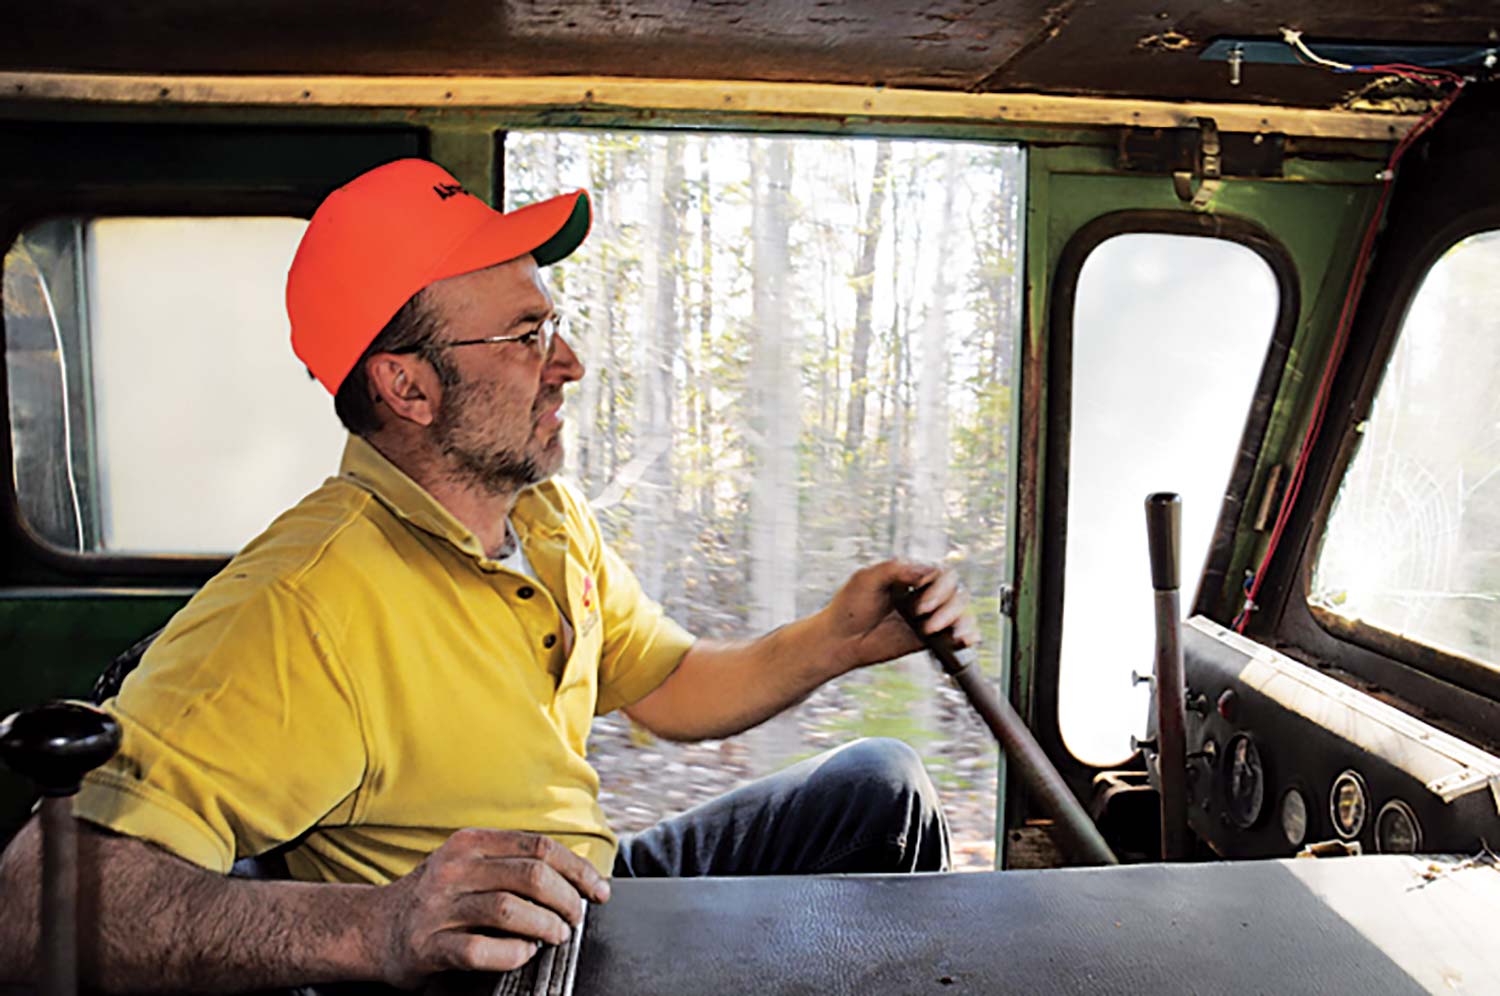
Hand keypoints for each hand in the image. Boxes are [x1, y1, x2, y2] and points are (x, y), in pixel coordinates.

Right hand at [371, 828, 610, 987]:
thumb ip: (511, 863)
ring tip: (556, 935)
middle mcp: (455, 869)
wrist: (373, 928)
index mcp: (470, 843)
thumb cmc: (434, 898)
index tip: (598, 890)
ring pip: (510, 909)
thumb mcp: (468, 864)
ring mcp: (440, 908)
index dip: (577, 869)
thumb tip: (573, 878)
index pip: (539, 847)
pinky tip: (524, 953)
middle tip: (576, 918)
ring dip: (546, 925)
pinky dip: (512, 953)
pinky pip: (481, 950)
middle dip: (567, 899)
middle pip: (532, 875)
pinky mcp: (429, 946)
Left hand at [822, 559, 978, 671]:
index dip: (937, 585)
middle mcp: (924, 595)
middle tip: (920, 615)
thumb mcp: (866, 578)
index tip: (918, 597)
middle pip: (956, 592)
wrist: (840, 640)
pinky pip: (958, 634)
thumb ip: (895, 569)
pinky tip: (964, 640)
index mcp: (911, 576)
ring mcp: (929, 617)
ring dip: (956, 620)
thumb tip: (925, 572)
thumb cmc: (849, 607)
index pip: (941, 574)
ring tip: (931, 631)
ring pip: (961, 612)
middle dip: (944, 605)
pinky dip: (968, 635)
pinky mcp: (930, 639)